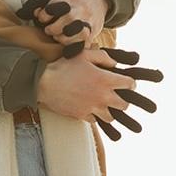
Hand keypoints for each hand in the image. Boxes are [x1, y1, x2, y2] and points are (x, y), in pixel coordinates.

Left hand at [33, 0, 108, 45]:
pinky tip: (66, 48)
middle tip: (49, 30)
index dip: (44, 15)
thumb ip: (45, 0)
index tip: (42, 18)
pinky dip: (74, 48)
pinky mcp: (93, 32)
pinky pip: (84, 43)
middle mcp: (81, 8)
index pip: (54, 7)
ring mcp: (88, 21)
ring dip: (63, 38)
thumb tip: (31, 13)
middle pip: (67, 19)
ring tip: (58, 37)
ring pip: (77, 33)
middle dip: (53, 28)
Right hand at [34, 46, 163, 141]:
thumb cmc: (64, 66)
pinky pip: (95, 120)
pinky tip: (89, 108)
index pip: (129, 84)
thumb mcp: (84, 55)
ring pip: (111, 117)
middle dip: (123, 100)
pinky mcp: (82, 115)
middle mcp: (102, 96)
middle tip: (117, 96)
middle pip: (124, 105)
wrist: (45, 83)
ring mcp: (93, 108)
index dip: (130, 83)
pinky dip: (94, 115)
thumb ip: (102, 56)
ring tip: (104, 105)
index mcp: (105, 80)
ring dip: (110, 111)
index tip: (127, 83)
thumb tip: (114, 63)